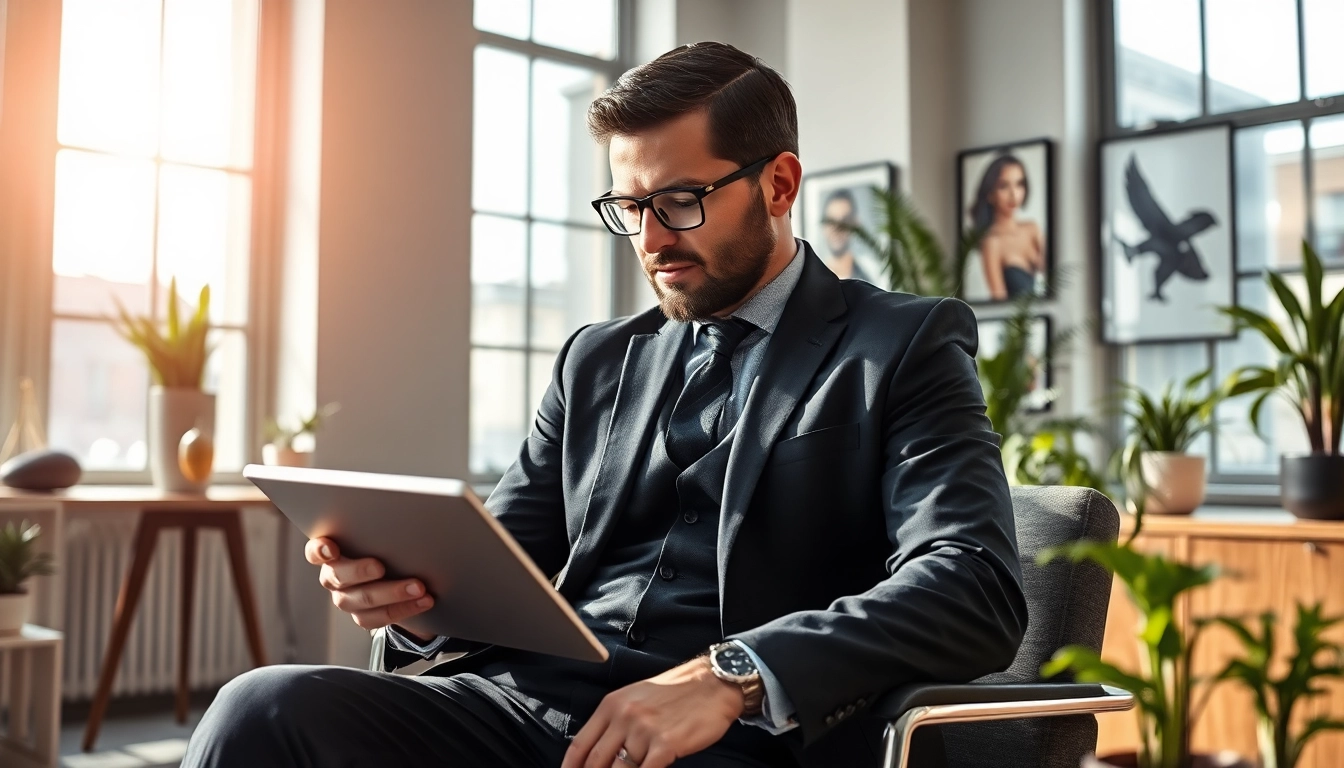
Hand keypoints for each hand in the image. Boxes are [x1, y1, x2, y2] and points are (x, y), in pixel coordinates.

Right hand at [305, 536, 433, 632]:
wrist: (399, 572)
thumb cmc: (385, 544)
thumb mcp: (380, 533)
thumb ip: (378, 527)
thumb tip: (403, 508)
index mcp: (332, 553)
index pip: (315, 551)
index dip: (319, 550)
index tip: (331, 548)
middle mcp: (334, 577)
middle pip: (337, 577)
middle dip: (360, 571)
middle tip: (381, 566)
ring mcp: (347, 598)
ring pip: (361, 600)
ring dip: (392, 593)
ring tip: (418, 587)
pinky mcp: (363, 616)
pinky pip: (379, 617)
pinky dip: (404, 609)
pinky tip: (424, 601)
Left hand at [562, 656, 744, 767]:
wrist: (713, 683)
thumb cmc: (677, 692)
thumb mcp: (637, 697)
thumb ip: (616, 721)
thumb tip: (601, 752)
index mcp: (612, 704)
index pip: (580, 744)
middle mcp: (624, 716)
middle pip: (595, 762)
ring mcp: (644, 731)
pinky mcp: (665, 744)